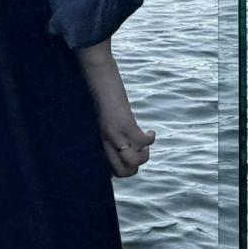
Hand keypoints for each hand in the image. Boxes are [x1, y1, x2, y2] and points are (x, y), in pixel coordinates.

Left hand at [83, 59, 155, 177]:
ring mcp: (116, 134)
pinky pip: (143, 142)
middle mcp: (106, 142)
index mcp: (98, 142)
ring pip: (134, 162)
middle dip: (134, 168)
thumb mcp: (98, 119)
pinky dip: (150, 139)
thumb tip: (114, 143)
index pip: (108, 171)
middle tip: (139, 153)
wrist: (96, 75)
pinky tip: (151, 132)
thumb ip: (104, 132)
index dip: (119, 172)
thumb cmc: (97, 94)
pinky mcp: (125, 123)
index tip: (126, 164)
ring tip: (145, 145)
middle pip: (123, 172)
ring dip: (144, 156)